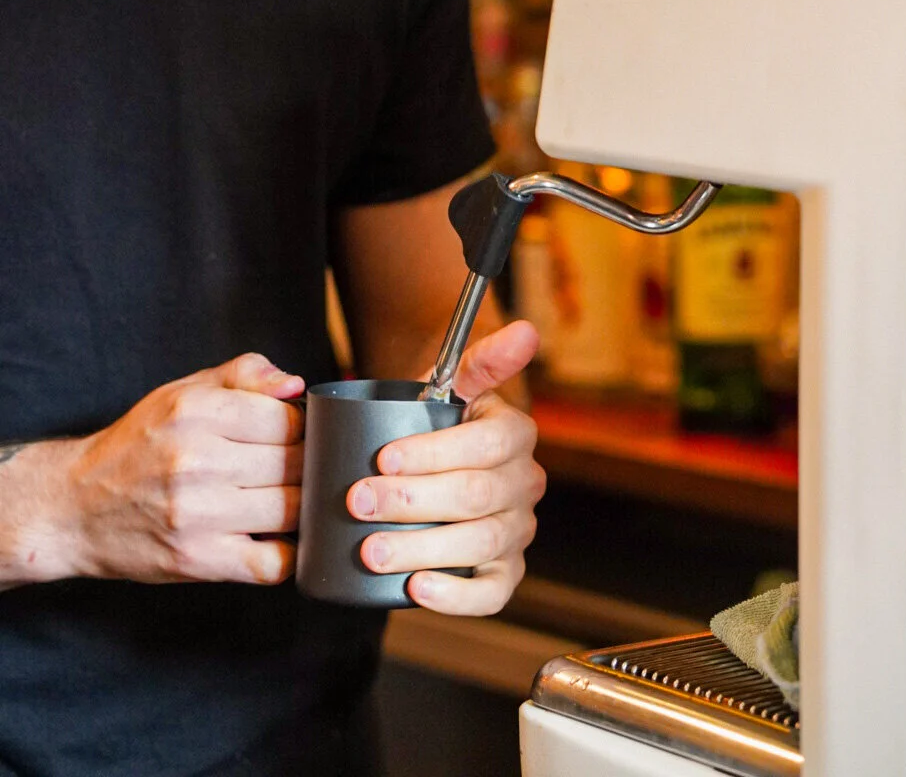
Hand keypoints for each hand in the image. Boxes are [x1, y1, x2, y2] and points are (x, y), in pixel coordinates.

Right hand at [62, 353, 304, 585]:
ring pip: (292, 509)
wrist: (73, 508)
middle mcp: (196, 459)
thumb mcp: (181, 392)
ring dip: (300, 506)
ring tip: (287, 498)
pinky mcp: (198, 560)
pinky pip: (273, 563)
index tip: (295, 436)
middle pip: (295, 462)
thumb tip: (295, 385)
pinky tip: (277, 538)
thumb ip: (242, 375)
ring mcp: (198, 513)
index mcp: (195, 410)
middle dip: (305, 465)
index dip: (302, 427)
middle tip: (294, 470)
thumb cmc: (136, 446)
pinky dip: (289, 554)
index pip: (286, 417)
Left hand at [345, 321, 544, 615]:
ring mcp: (517, 531)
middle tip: (358, 502)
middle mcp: (524, 484)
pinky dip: (455, 597)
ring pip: (477, 545)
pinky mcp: (505, 571)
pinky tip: (416, 588)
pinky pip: (492, 593)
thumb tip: (525, 330)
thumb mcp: (454, 383)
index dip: (432, 454)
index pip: (483, 446)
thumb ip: (482, 357)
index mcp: (514, 434)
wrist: (437, 452)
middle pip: (474, 498)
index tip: (381, 457)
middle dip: (411, 502)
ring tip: (370, 550)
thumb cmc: (439, 419)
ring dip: (420, 549)